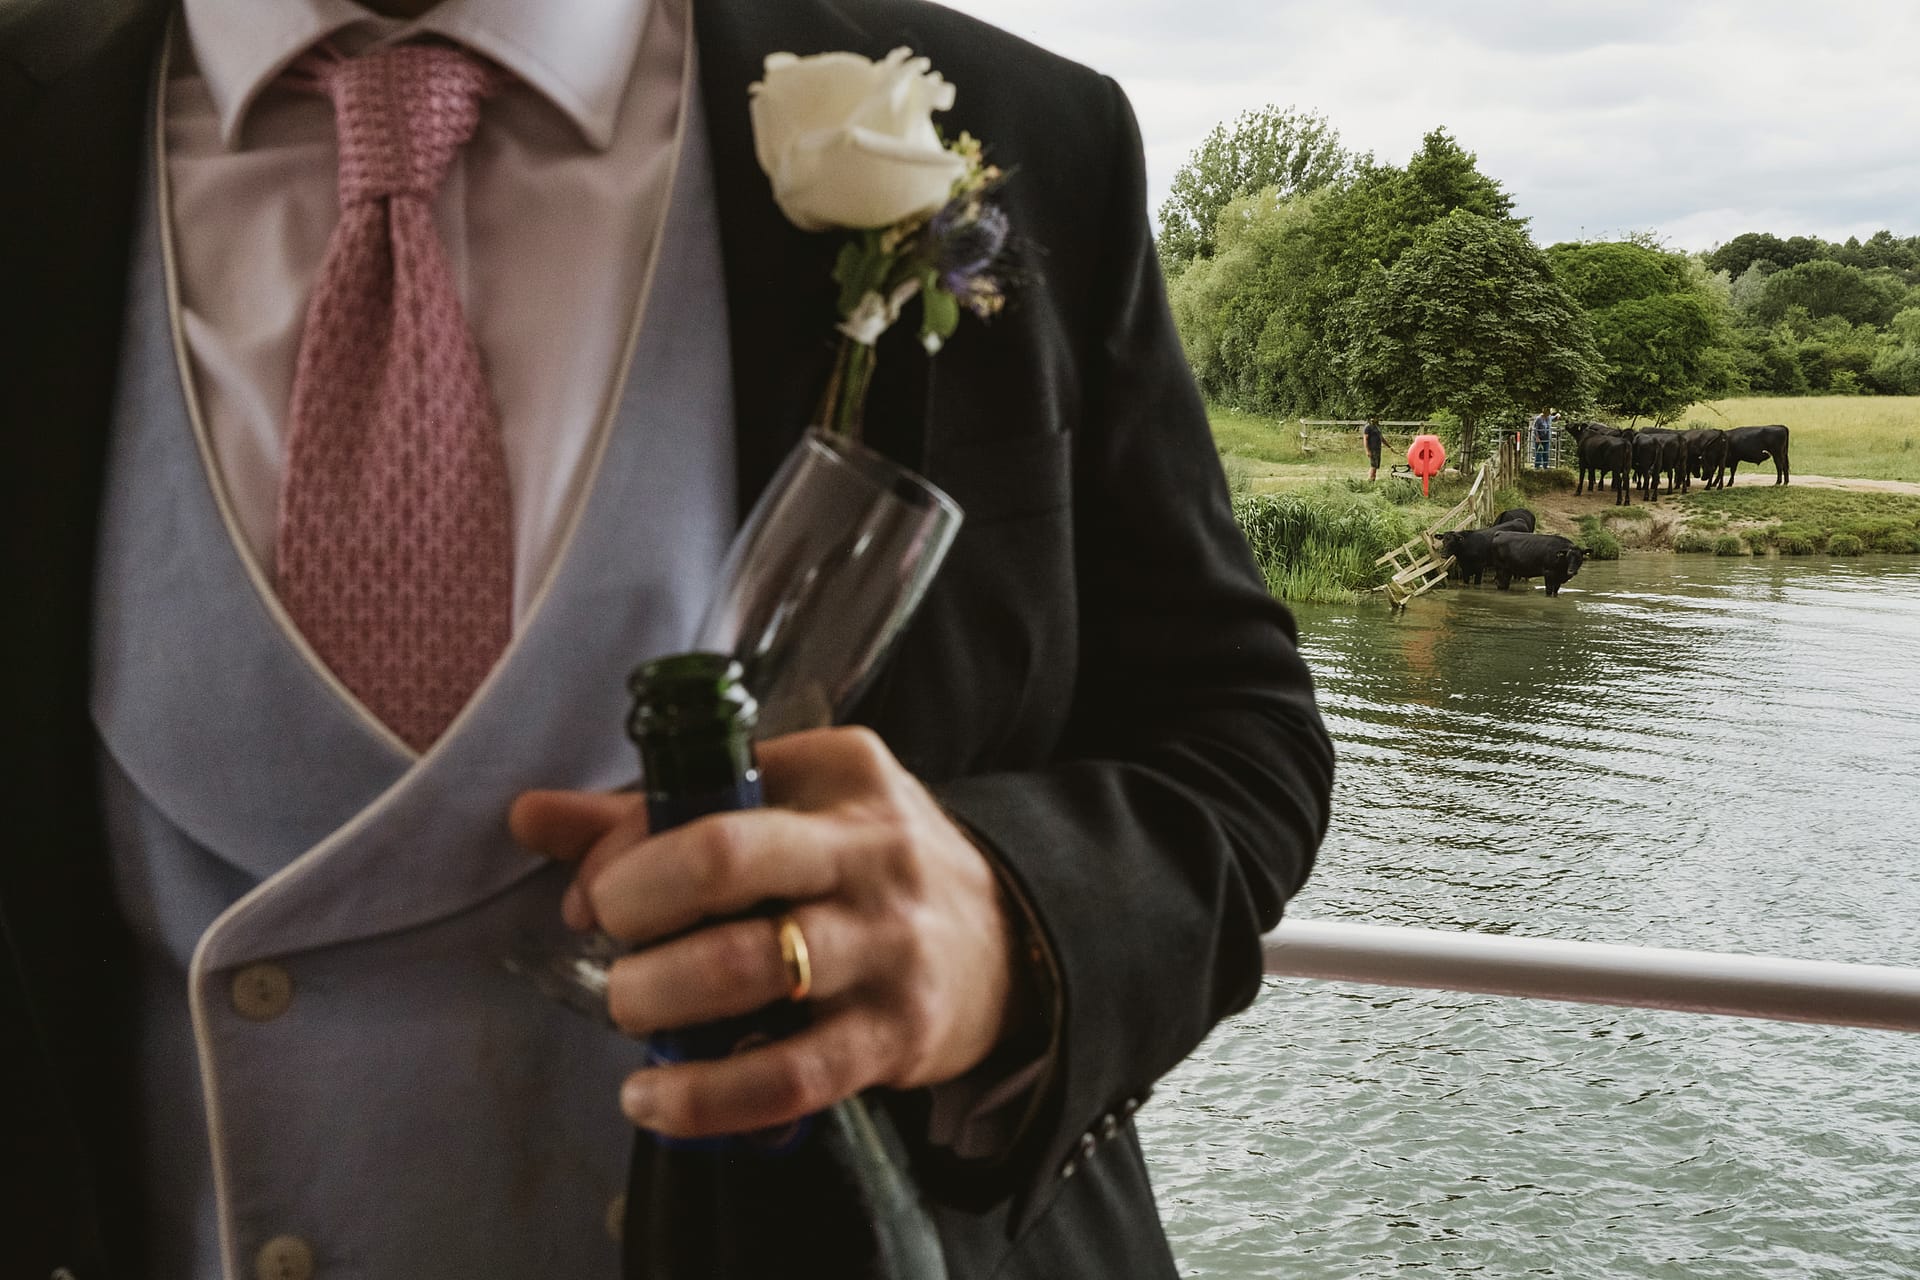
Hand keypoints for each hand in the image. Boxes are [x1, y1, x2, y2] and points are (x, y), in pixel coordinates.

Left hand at [509, 727, 1022, 1138]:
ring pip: (748, 970)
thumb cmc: (868, 865)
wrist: (1008, 941)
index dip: (624, 849)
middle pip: (726, 861)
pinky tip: (653, 1098)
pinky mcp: (893, 1036)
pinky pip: (786, 1075)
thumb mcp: (793, 805)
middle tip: (614, 944)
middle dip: (635, 907)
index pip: (708, 793)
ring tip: (630, 1012)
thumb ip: (659, 811)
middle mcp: (869, 850)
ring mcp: (886, 946)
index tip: (592, 894)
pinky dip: (704, 1096)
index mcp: (839, 773)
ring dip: (656, 998)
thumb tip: (530, 816)